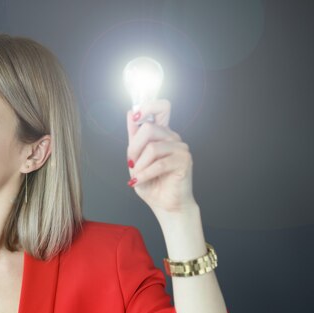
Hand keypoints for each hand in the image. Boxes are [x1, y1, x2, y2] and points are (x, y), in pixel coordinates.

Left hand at [126, 99, 197, 214]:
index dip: (147, 106)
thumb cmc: (152, 184)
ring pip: (152, 147)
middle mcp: (173, 137)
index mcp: (162, 134)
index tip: (134, 117)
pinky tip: (138, 181)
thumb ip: (134, 138)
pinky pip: (159, 164)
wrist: (165, 204)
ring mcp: (180, 148)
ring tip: (137, 176)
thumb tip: (130, 114)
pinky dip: (145, 174)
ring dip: (140, 165)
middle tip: (131, 163)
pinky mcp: (184, 161)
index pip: (162, 107)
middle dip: (134, 147)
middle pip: (149, 128)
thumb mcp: (136, 159)